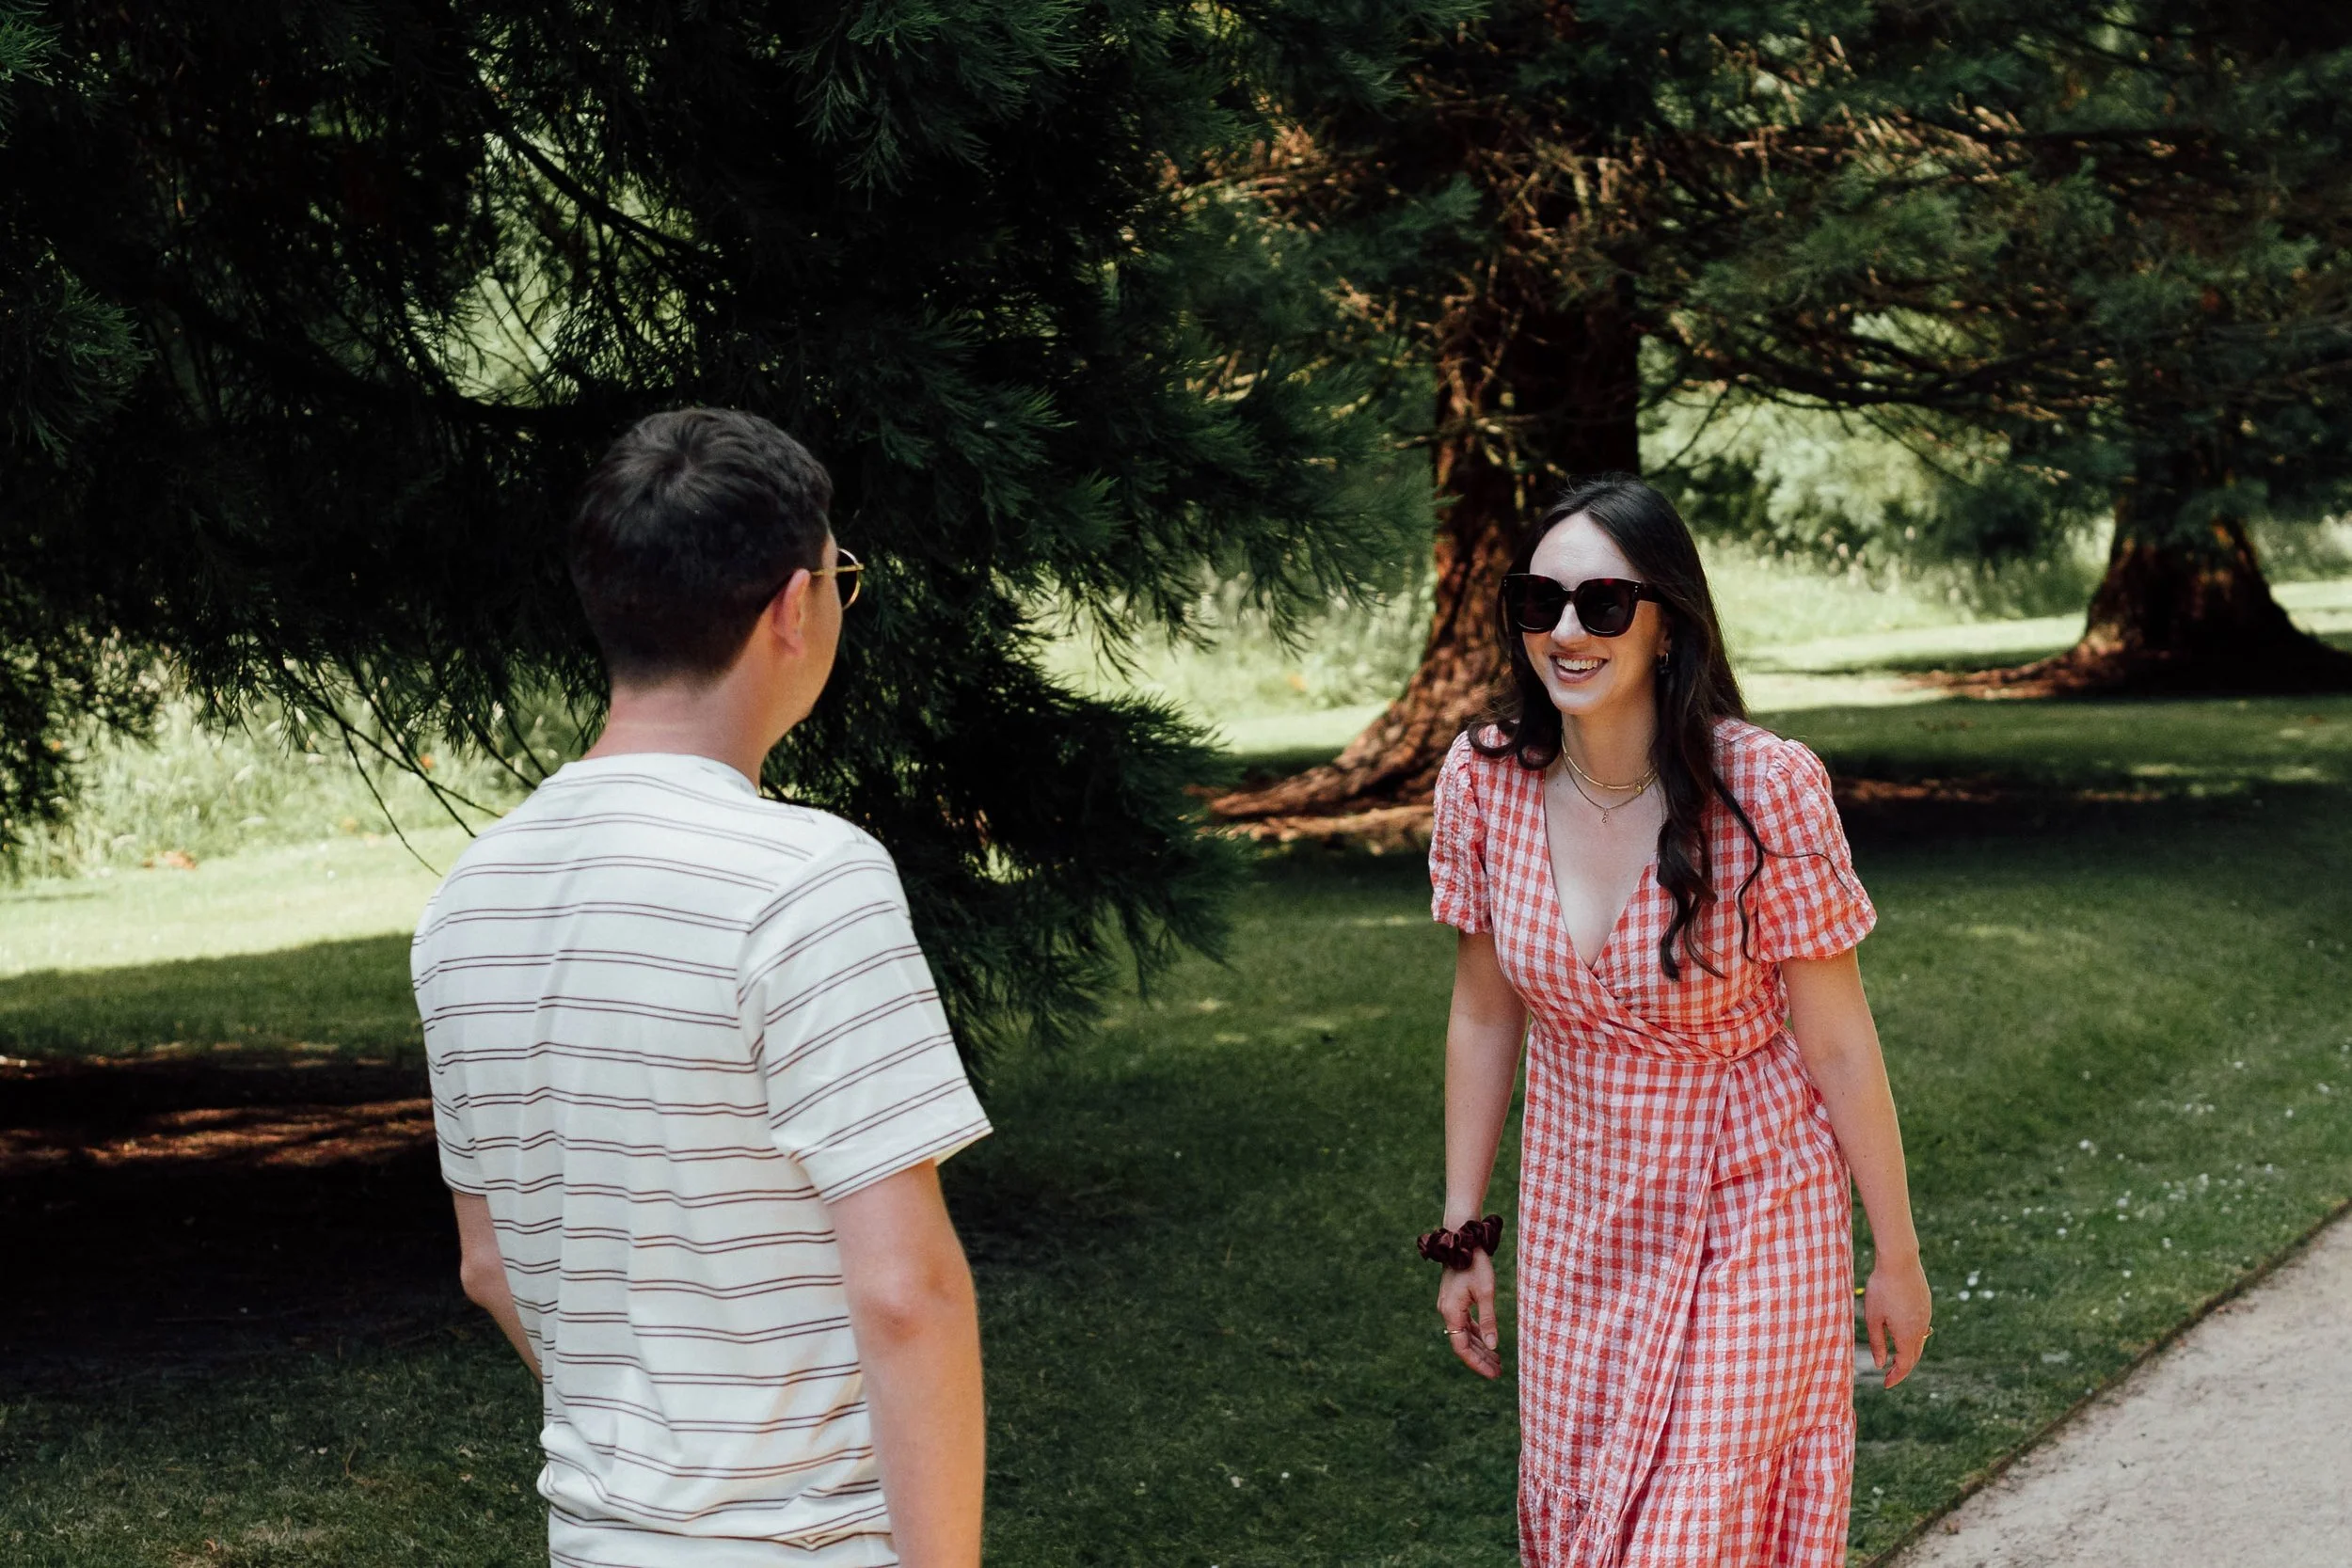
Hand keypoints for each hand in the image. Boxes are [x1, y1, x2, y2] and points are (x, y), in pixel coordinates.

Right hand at [1437, 1250, 1501, 1378]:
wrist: (1464, 1239)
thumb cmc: (1476, 1264)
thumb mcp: (1486, 1293)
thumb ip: (1489, 1321)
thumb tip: (1493, 1347)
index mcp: (1452, 1312)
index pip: (1461, 1347)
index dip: (1476, 1363)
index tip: (1492, 1373)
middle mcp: (1447, 1311)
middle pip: (1463, 1343)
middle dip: (1480, 1359)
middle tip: (1498, 1373)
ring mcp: (1449, 1306)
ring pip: (1464, 1334)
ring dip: (1480, 1348)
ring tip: (1497, 1361)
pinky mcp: (1454, 1300)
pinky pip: (1465, 1323)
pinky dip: (1477, 1334)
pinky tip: (1489, 1342)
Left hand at [1865, 1252, 1932, 1388]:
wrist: (1900, 1261)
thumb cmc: (1882, 1288)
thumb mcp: (1873, 1317)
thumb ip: (1877, 1342)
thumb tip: (1880, 1364)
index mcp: (1907, 1335)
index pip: (1904, 1365)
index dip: (1895, 1377)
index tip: (1886, 1384)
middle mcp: (1921, 1329)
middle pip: (1914, 1356)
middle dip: (1902, 1368)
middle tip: (1890, 1375)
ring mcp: (1926, 1316)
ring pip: (1920, 1341)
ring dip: (1908, 1352)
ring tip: (1895, 1357)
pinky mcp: (1926, 1304)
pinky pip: (1921, 1327)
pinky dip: (1912, 1337)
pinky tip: (1902, 1332)